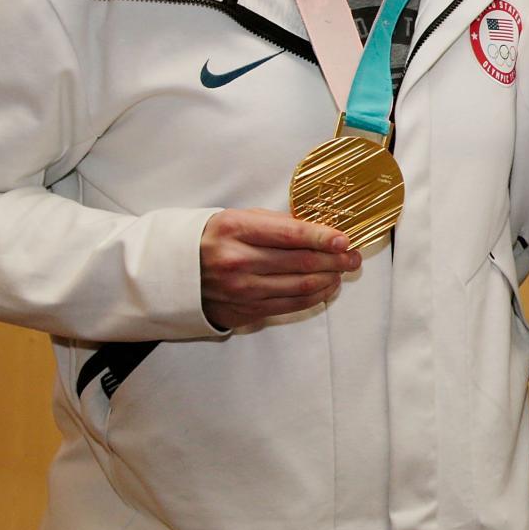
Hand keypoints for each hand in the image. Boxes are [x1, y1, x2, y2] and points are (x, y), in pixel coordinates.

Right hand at [201, 208, 359, 331]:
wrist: (175, 271)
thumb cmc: (214, 239)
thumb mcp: (238, 218)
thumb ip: (278, 223)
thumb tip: (321, 231)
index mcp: (235, 230)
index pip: (291, 235)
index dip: (323, 237)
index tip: (344, 240)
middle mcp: (237, 261)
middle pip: (302, 262)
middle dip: (335, 259)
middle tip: (353, 257)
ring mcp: (241, 290)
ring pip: (301, 287)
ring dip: (330, 279)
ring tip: (342, 271)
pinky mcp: (244, 310)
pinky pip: (290, 305)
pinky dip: (315, 296)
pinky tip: (326, 286)